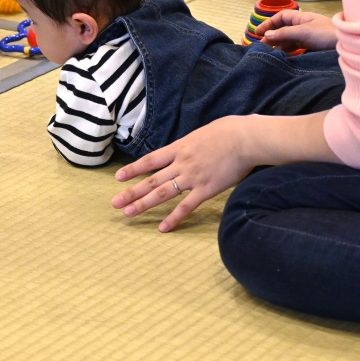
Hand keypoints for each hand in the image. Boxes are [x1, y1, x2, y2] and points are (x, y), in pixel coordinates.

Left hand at [112, 116, 258, 231]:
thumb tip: (186, 149)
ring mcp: (192, 177)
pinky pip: (186, 206)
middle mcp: (181, 164)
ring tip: (128, 214)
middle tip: (114, 203)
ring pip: (162, 193)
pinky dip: (173, 218)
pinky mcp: (206, 189)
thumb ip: (190, 145)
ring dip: (143, 204)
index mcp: (179, 148)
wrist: (244, 138)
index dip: (133, 170)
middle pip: (151, 180)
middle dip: (131, 192)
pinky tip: (162, 228)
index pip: (150, 160)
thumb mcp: (201, 134)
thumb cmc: (228, 132)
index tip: (118, 178)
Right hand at [253, 10, 337, 51]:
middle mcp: (304, 26)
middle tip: (262, 46)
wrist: (349, 45)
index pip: (281, 17)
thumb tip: (267, 35)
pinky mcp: (312, 48)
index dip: (269, 23)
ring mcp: (308, 37)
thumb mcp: (303, 32)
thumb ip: (284, 33)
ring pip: (289, 40)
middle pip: (283, 29)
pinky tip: (283, 57)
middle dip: (272, 36)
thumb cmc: (326, 34)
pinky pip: (296, 49)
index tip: (258, 33)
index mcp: (302, 18)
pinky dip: (288, 52)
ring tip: (271, 53)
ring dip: (279, 45)